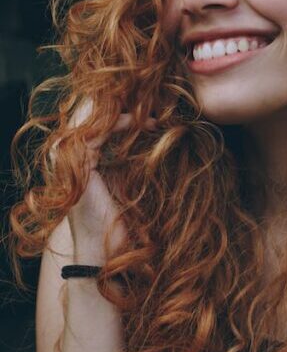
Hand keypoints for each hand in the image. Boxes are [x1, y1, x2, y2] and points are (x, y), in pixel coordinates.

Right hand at [49, 97, 156, 264]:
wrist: (105, 253)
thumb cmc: (118, 223)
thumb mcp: (125, 183)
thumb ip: (127, 160)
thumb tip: (153, 136)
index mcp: (77, 160)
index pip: (94, 121)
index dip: (120, 109)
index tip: (149, 109)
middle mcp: (68, 158)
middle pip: (89, 114)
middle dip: (119, 103)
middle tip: (148, 98)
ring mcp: (70, 162)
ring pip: (91, 118)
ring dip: (122, 110)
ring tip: (147, 108)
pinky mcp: (80, 168)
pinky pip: (97, 133)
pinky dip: (119, 124)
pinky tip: (139, 123)